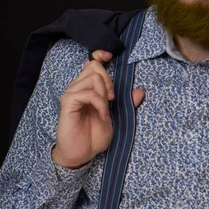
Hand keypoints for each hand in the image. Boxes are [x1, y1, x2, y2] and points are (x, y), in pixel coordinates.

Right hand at [52, 50, 144, 168]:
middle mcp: (78, 87)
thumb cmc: (95, 136)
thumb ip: (127, 104)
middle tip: (112, 98)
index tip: (109, 56)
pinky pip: (87, 93)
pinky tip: (102, 115)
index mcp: (88, 88)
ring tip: (105, 110)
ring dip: (104, 94)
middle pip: (94, 67)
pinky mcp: (68, 102)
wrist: (82, 154)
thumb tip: (140, 91)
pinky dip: (99, 103)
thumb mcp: (117, 118)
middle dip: (108, 80)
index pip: (91, 62)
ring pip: (92, 78)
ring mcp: (72, 94)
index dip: (100, 55)